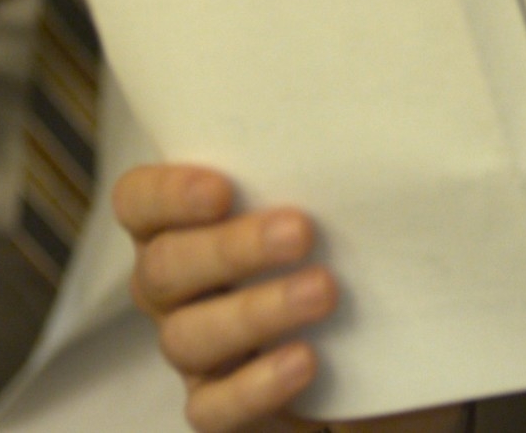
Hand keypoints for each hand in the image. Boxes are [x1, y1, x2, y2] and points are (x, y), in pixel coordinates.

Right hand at [111, 163, 462, 432]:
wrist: (387, 355)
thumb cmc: (349, 258)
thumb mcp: (339, 209)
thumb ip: (327, 173)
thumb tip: (370, 120)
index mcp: (184, 227)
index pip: (138, 202)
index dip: (165, 193)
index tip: (222, 189)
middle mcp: (177, 290)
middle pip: (162, 268)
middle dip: (229, 248)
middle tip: (299, 231)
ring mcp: (196, 353)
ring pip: (186, 337)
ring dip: (254, 311)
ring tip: (323, 291)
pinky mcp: (223, 408)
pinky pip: (213, 409)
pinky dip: (255, 385)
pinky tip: (304, 361)